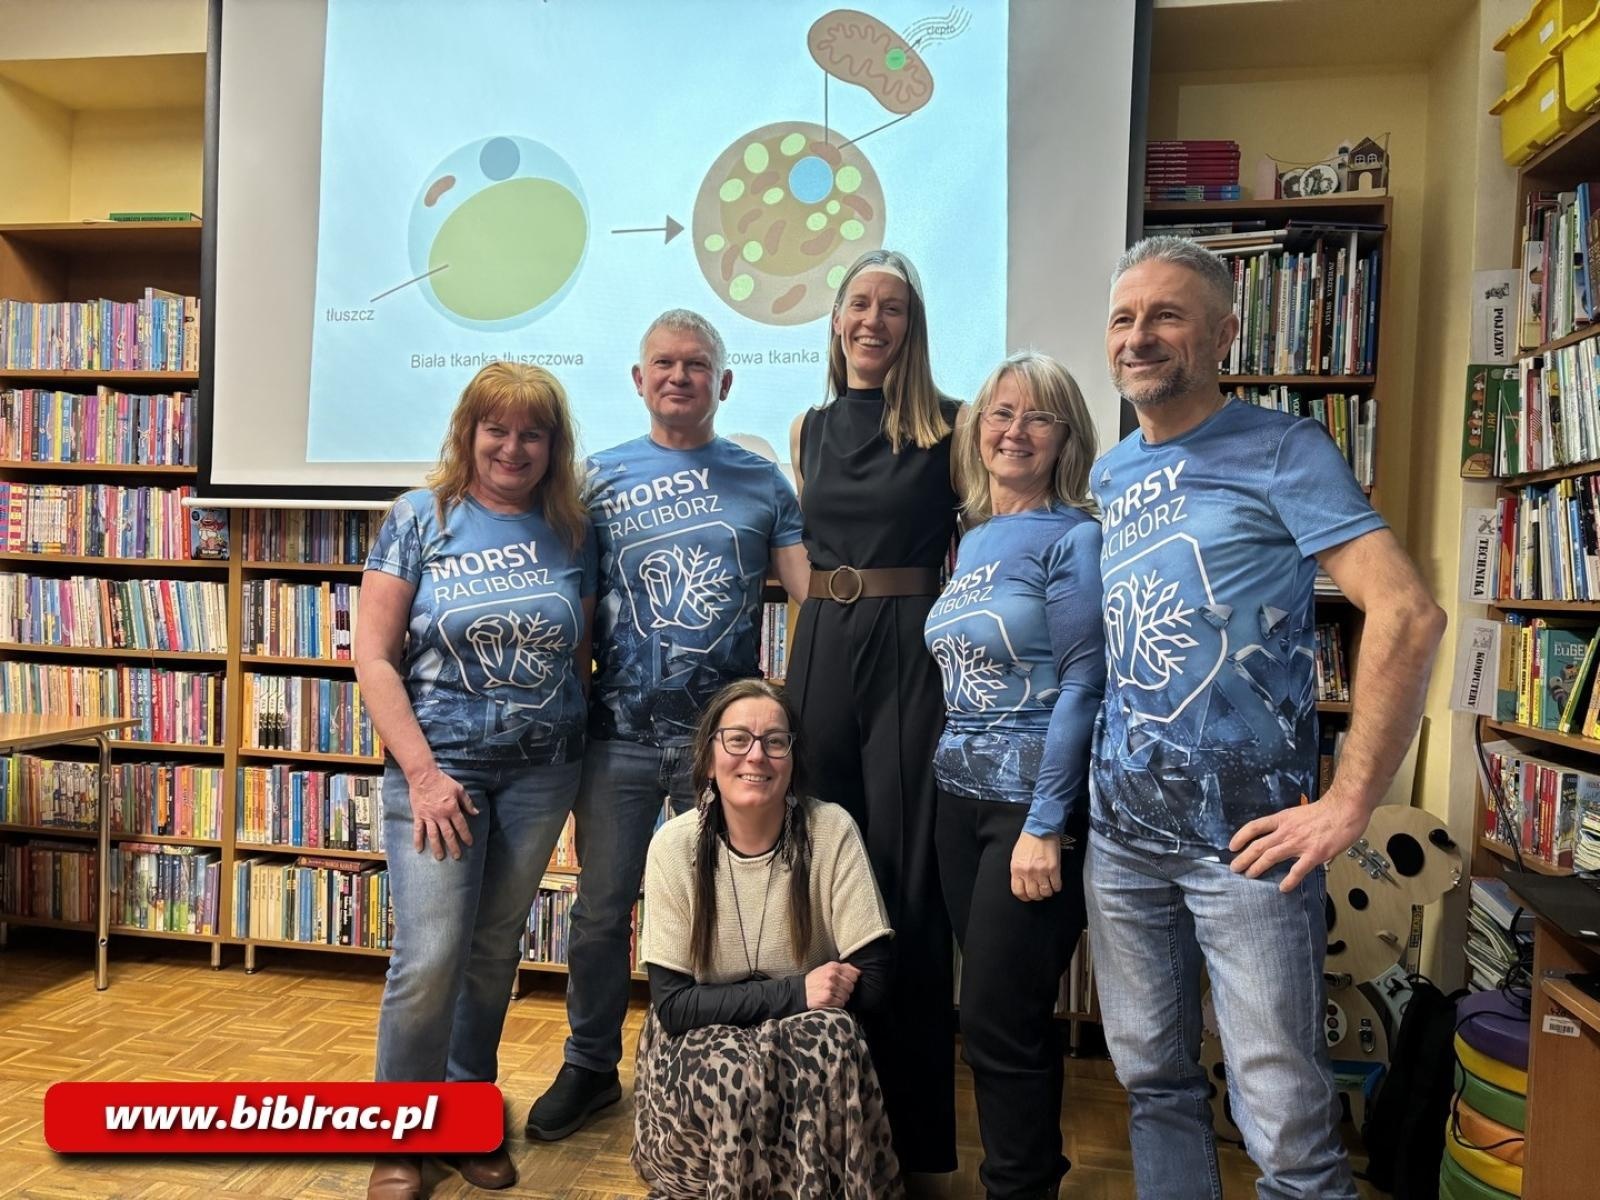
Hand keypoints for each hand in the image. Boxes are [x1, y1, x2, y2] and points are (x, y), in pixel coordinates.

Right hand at [406, 765, 478, 859]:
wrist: (424, 776)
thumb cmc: (443, 781)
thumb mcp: (459, 789)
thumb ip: (467, 802)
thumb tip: (476, 813)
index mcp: (452, 809)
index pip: (461, 826)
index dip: (466, 836)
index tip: (469, 843)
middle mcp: (441, 816)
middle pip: (448, 834)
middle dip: (454, 846)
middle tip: (457, 857)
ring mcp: (429, 817)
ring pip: (434, 835)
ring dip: (437, 847)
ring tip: (440, 857)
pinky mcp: (419, 815)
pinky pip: (418, 830)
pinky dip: (417, 840)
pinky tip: (418, 849)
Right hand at [804, 961, 859, 1008]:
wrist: (800, 992)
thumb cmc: (815, 980)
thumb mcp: (826, 969)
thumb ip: (842, 968)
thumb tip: (858, 971)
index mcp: (833, 967)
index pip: (854, 975)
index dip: (851, 981)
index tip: (845, 983)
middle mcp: (832, 975)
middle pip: (851, 986)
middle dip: (846, 990)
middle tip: (837, 991)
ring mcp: (829, 987)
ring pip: (847, 996)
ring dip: (841, 998)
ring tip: (832, 996)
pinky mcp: (827, 998)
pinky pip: (841, 1003)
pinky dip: (837, 1004)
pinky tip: (830, 1001)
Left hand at [1011, 832, 1062, 901]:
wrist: (1040, 829)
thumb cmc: (1028, 841)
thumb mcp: (1016, 857)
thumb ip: (1018, 871)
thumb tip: (1021, 883)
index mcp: (1017, 869)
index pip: (1018, 891)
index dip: (1024, 897)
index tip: (1028, 896)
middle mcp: (1028, 872)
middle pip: (1033, 894)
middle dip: (1037, 896)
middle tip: (1040, 891)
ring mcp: (1041, 871)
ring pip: (1045, 892)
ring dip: (1047, 892)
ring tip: (1048, 887)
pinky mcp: (1054, 868)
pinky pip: (1056, 885)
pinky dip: (1056, 887)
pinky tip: (1055, 884)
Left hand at [1228, 790, 1369, 892]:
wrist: (1346, 807)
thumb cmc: (1327, 810)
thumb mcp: (1300, 813)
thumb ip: (1290, 826)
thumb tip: (1284, 838)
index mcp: (1283, 819)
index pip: (1254, 827)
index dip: (1240, 837)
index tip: (1232, 846)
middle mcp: (1287, 831)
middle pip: (1258, 845)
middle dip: (1243, 858)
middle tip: (1235, 868)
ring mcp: (1299, 843)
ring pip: (1271, 856)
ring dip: (1257, 867)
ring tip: (1248, 876)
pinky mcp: (1314, 854)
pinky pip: (1298, 870)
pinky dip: (1289, 880)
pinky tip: (1283, 888)